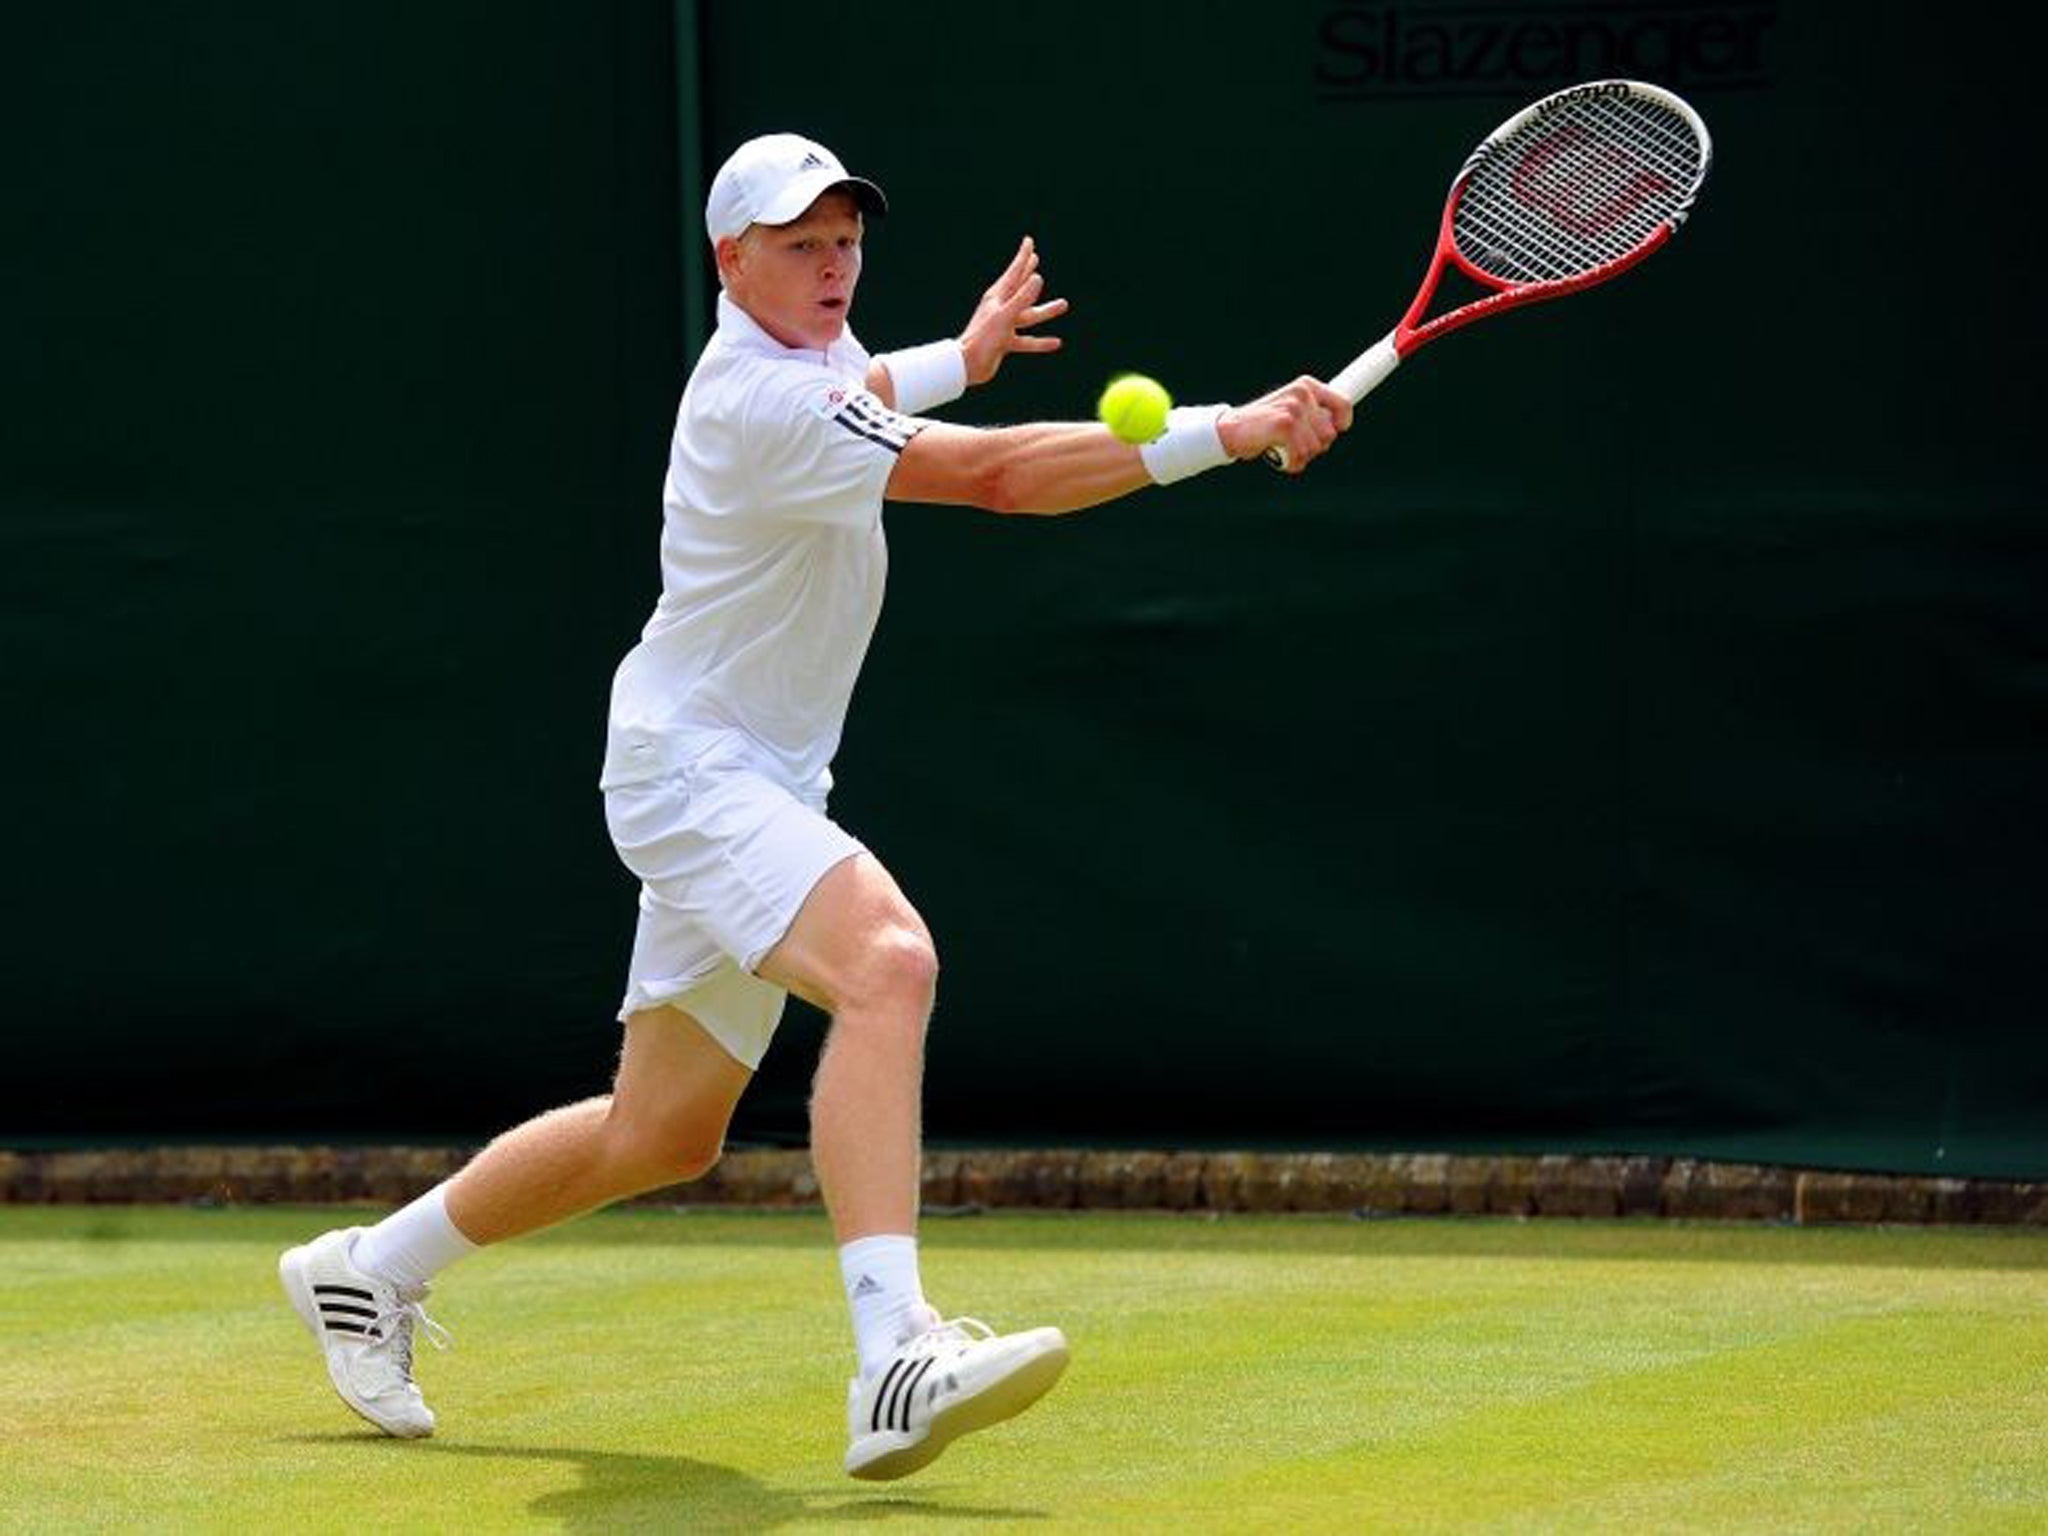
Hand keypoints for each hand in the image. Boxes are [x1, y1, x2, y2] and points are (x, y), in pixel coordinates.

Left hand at [959, 236, 1067, 386]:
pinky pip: (1027, 341)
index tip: (1029, 241)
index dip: (1023, 257)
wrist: (967, 366)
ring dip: (1046, 311)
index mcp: (996, 297)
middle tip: (1035, 258)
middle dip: (1028, 273)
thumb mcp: (1005, 316)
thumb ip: (1022, 298)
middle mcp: (1000, 308)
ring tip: (1064, 304)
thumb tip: (1038, 278)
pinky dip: (1041, 342)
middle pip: (1019, 287)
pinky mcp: (1005, 342)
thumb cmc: (983, 338)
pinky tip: (1056, 343)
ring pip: (1029, 315)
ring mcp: (1003, 325)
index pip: (1014, 272)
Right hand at [1216, 377, 1353, 472]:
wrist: (1229, 430)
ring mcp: (1294, 409)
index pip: (1343, 403)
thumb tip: (1337, 428)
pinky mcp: (1286, 425)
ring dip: (1300, 456)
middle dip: (1314, 446)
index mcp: (1306, 386)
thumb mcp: (1290, 411)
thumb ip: (1312, 416)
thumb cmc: (1261, 426)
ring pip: (1315, 448)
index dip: (1343, 421)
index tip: (1340, 428)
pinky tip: (1277, 456)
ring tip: (1281, 448)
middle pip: (1330, 434)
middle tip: (1292, 443)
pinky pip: (1301, 456)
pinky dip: (1290, 463)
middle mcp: (1302, 394)